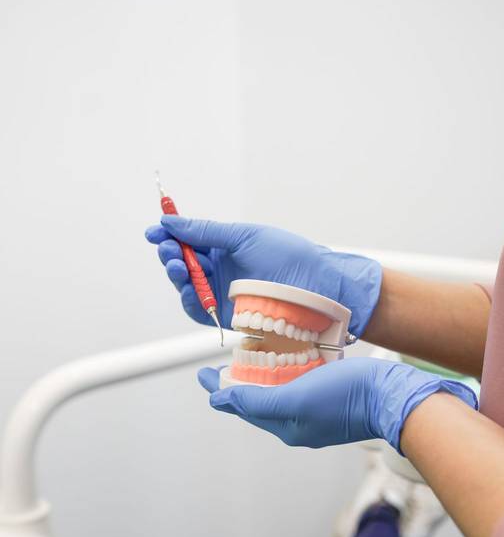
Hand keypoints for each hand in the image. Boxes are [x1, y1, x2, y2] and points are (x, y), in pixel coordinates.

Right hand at [145, 217, 381, 335]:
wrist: (316, 289)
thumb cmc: (290, 258)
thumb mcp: (245, 236)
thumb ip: (207, 231)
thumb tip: (172, 220)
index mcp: (228, 246)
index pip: (191, 239)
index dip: (171, 234)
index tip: (155, 230)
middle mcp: (223, 269)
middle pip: (185, 262)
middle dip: (171, 253)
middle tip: (167, 249)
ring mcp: (223, 293)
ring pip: (188, 285)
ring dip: (177, 275)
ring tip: (176, 265)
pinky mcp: (227, 315)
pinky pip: (198, 309)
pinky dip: (189, 298)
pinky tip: (187, 288)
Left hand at [198, 357, 477, 451]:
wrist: (392, 396)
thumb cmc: (347, 396)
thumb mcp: (295, 398)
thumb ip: (257, 401)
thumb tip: (221, 401)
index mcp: (286, 427)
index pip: (243, 407)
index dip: (221, 391)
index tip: (203, 375)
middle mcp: (298, 424)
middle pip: (257, 404)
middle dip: (237, 387)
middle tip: (220, 369)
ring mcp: (315, 414)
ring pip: (276, 396)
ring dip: (258, 381)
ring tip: (246, 363)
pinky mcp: (330, 401)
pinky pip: (296, 390)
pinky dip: (283, 377)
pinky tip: (284, 363)